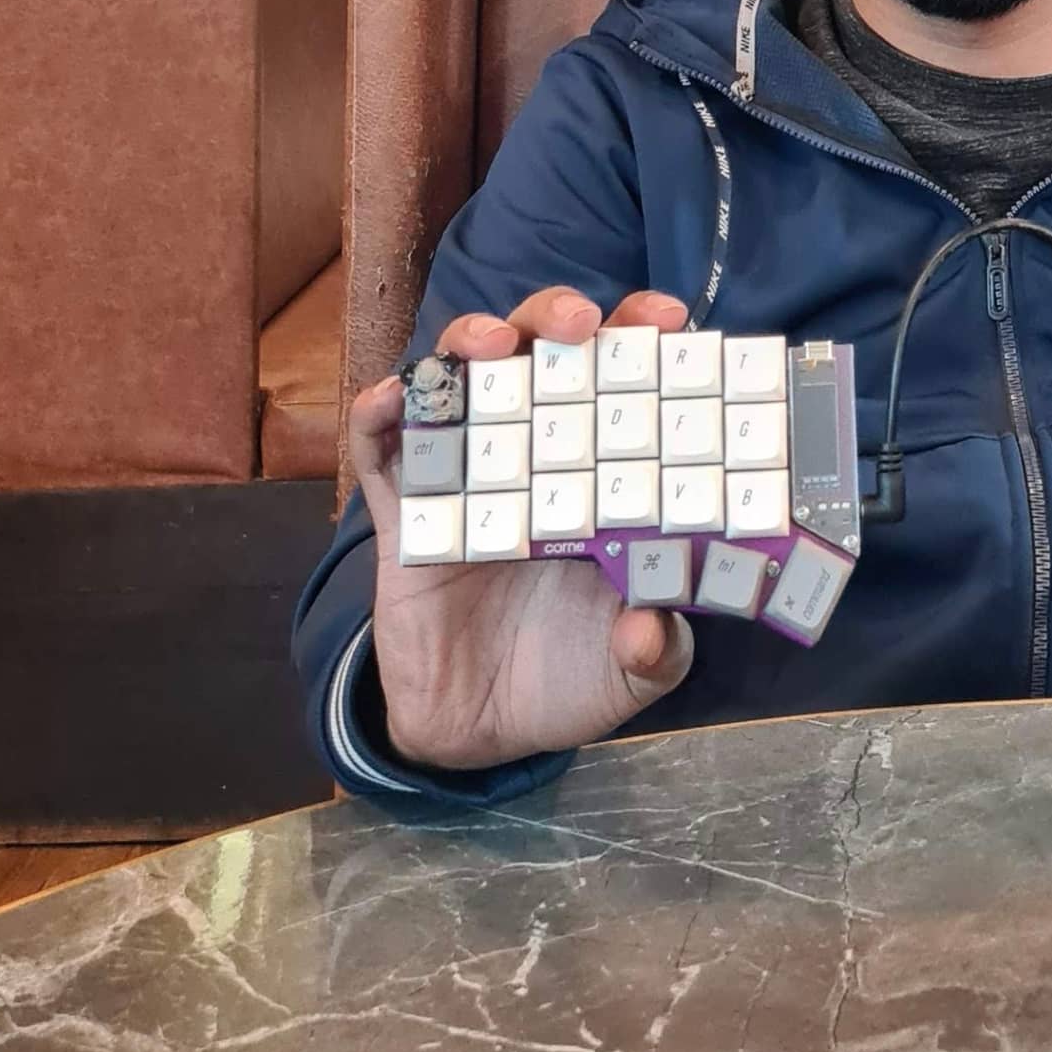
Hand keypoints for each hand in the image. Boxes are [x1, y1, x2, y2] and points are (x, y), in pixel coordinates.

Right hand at [351, 286, 696, 772]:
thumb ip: (654, 651)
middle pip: (543, 354)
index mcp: (602, 475)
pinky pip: (384, 450)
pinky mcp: (404, 513)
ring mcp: (467, 476)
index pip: (624, 383)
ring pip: (463, 377)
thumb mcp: (631, 674)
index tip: (669, 320)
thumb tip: (651, 627)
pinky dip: (382, 412)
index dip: (643, 341)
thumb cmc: (569, 677)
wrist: (479, 734)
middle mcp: (536, 456)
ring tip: (493, 342)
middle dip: (560, 317)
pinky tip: (393, 398)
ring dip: (473, 340)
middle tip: (582, 321)